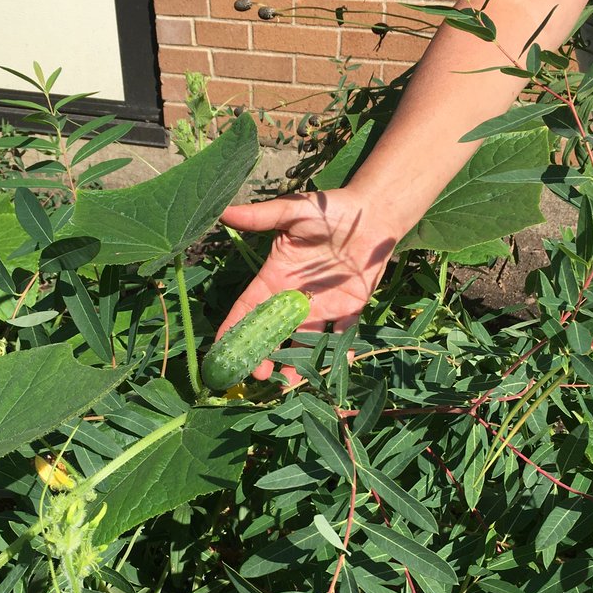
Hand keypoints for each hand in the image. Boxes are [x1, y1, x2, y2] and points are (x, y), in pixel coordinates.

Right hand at [217, 186, 400, 380]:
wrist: (370, 213)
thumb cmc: (326, 209)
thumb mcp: (291, 212)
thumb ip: (260, 217)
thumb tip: (223, 213)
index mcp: (275, 278)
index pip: (248, 309)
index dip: (234, 329)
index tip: (222, 351)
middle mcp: (295, 298)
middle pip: (273, 333)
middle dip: (263, 355)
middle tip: (258, 374)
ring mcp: (322, 306)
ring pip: (304, 340)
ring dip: (295, 362)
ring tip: (288, 383)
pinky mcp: (350, 309)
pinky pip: (343, 334)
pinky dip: (339, 351)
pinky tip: (330, 368)